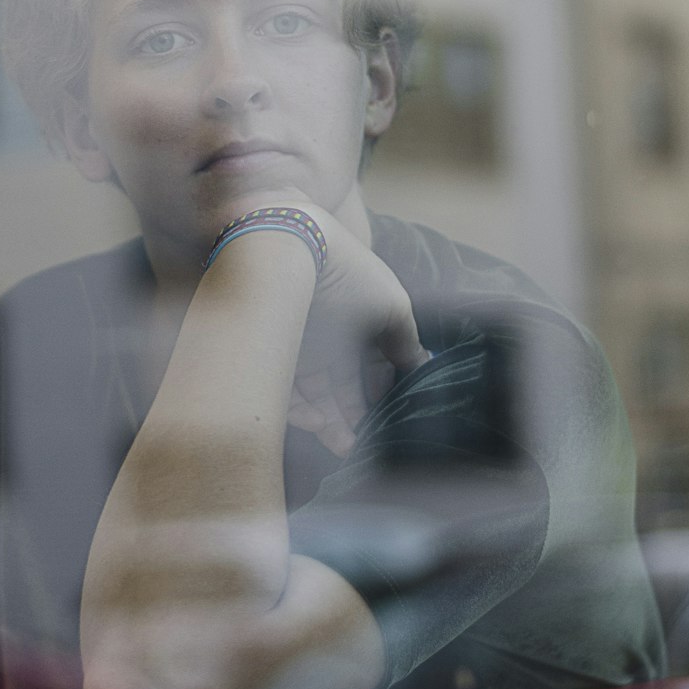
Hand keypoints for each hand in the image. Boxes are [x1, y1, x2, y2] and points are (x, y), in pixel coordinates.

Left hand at [265, 197, 427, 455]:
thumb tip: (423, 366)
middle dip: (352, 419)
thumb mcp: (389, 306)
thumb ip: (405, 341)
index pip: (369, 369)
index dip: (380, 395)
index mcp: (355, 323)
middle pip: (339, 388)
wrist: (286, 243)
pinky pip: (281, 393)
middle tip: (360, 445)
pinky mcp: (264, 355)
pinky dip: (300, 412)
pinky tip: (317, 423)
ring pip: (311, 396)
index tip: (390, 419)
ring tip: (343, 444)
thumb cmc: (346, 272)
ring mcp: (294, 346)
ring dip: (328, 424)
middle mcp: (323, 337)